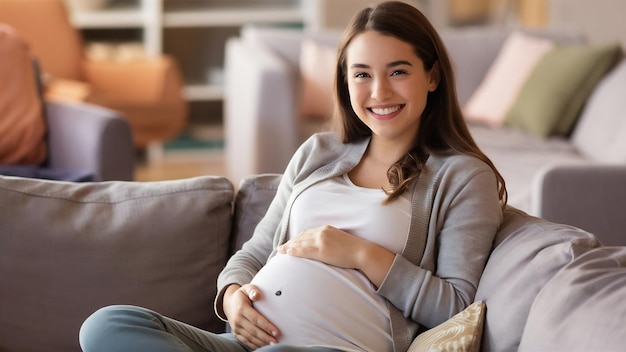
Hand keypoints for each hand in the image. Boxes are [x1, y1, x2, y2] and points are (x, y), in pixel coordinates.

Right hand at [222, 284, 278, 348]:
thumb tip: (257, 295)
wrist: (228, 304)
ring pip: (250, 338)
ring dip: (261, 342)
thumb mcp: (246, 288)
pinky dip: (255, 345)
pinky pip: (246, 341)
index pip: (255, 319)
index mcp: (241, 309)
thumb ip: (253, 290)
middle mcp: (237, 320)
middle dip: (265, 337)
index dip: (266, 326)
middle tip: (276, 341)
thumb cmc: (241, 295)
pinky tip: (263, 346)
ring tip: (272, 344)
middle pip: (253, 331)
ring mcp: (236, 328)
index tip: (276, 331)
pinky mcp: (236, 333)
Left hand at [277, 225, 394, 286]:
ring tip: (280, 252)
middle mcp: (322, 232)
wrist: (362, 252)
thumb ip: (329, 240)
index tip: (289, 243)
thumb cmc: (353, 249)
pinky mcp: (322, 250)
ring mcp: (321, 241)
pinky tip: (288, 253)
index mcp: (326, 229)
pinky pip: (304, 251)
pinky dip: (294, 251)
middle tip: (280, 248)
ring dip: (288, 247)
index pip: (307, 233)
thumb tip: (322, 246)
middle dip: (289, 243)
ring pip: (300, 243)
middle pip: (301, 237)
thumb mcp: (339, 239)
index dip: (296, 238)